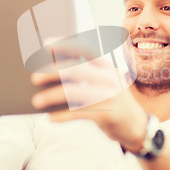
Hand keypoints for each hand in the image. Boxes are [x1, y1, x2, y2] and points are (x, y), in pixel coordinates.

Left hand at [31, 49, 147, 151]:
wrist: (135, 126)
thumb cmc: (111, 101)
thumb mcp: (104, 83)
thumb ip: (86, 76)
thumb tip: (51, 71)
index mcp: (107, 67)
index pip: (85, 51)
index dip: (65, 45)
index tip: (46, 43)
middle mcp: (109, 78)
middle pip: (76, 70)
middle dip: (52, 72)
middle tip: (34, 77)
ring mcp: (109, 96)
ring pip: (74, 92)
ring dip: (52, 96)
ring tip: (36, 101)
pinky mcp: (108, 115)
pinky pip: (79, 113)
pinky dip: (62, 115)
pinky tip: (50, 118)